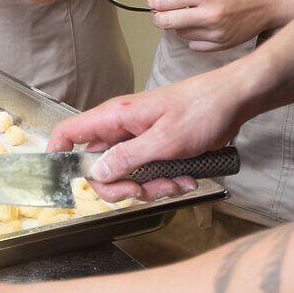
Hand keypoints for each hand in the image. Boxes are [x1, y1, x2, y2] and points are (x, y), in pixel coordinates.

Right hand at [49, 72, 248, 200]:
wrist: (235, 100)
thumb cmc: (201, 110)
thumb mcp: (164, 140)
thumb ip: (127, 158)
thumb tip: (95, 174)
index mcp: (114, 117)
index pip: (68, 133)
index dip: (58, 156)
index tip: (67, 180)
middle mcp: (120, 128)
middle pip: (97, 166)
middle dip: (120, 187)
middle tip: (142, 191)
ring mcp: (137, 139)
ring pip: (125, 175)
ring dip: (149, 187)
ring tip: (175, 182)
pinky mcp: (155, 148)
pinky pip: (147, 173)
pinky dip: (164, 181)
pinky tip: (185, 178)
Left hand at [149, 0, 293, 51]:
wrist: (271, 0)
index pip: (163, 2)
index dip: (154, 2)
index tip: (154, 1)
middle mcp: (209, 15)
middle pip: (166, 22)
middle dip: (158, 16)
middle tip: (161, 12)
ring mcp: (216, 32)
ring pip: (180, 34)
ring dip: (179, 25)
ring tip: (191, 14)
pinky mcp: (222, 44)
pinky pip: (194, 45)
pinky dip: (193, 36)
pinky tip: (202, 25)